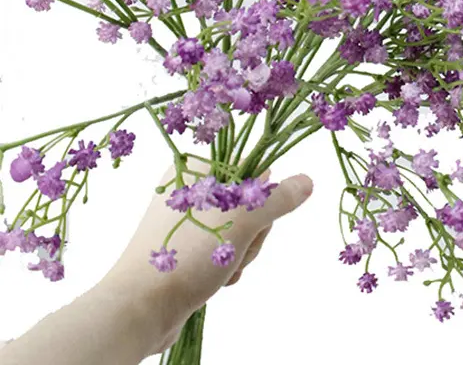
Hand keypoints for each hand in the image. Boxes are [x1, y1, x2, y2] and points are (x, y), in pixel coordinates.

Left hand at [101, 159, 312, 355]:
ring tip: (224, 268)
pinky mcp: (184, 249)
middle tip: (237, 247)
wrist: (139, 309)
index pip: (250, 170)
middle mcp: (190, 190)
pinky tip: (217, 280)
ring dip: (241, 253)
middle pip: (248, 203)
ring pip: (239, 230)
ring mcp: (186, 222)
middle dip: (252, 233)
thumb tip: (307, 180)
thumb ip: (279, 199)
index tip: (256, 219)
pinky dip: (227, 265)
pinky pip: (223, 249)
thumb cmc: (188, 254)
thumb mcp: (242, 220)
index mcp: (197, 169)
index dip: (261, 198)